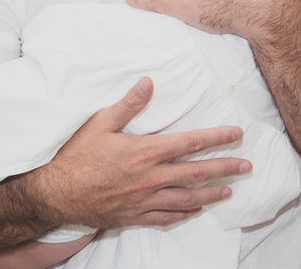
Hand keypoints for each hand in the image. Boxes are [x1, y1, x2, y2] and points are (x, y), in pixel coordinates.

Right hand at [36, 77, 250, 228]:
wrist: (53, 194)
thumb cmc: (75, 156)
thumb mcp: (100, 123)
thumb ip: (128, 104)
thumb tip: (149, 82)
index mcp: (145, 152)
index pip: (191, 143)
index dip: (217, 138)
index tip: (237, 134)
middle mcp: (149, 178)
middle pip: (196, 173)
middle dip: (224, 168)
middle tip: (247, 166)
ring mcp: (142, 200)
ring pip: (185, 198)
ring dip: (210, 193)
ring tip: (229, 190)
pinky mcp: (132, 216)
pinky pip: (165, 217)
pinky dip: (184, 214)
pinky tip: (196, 210)